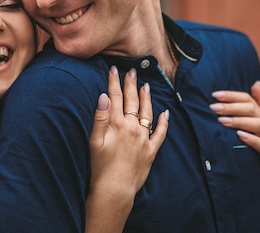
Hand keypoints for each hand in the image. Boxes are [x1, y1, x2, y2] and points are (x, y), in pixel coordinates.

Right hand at [87, 66, 168, 232]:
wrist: (115, 189)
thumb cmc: (100, 166)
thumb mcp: (94, 140)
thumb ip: (100, 117)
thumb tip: (103, 96)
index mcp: (117, 124)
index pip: (115, 97)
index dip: (114, 82)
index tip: (114, 69)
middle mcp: (132, 128)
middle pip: (132, 101)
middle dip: (131, 85)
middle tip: (131, 72)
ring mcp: (143, 139)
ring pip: (147, 113)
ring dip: (146, 98)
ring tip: (145, 86)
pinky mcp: (151, 150)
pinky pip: (160, 133)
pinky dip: (163, 122)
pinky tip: (165, 113)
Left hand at [210, 81, 259, 185]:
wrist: (253, 172)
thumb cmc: (244, 145)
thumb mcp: (242, 125)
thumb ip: (244, 107)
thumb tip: (256, 83)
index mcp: (258, 115)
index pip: (248, 99)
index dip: (232, 96)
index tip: (214, 95)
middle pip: (252, 110)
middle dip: (232, 107)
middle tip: (214, 108)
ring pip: (259, 125)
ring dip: (239, 121)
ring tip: (223, 121)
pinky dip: (253, 140)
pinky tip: (240, 136)